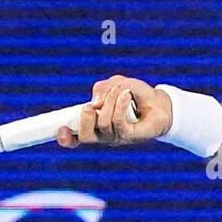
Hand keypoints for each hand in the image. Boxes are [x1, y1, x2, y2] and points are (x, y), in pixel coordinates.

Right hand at [56, 75, 172, 147]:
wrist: (159, 102)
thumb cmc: (136, 94)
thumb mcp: (116, 84)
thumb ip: (102, 89)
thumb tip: (95, 103)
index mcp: (94, 124)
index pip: (75, 137)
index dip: (65, 137)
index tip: (61, 129)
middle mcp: (103, 134)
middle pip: (85, 136)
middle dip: (85, 120)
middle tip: (90, 107)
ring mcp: (117, 137)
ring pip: (103, 123)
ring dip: (110, 101)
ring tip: (122, 91)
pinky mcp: (131, 136)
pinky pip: (118, 122)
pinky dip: (120, 104)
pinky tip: (127, 94)